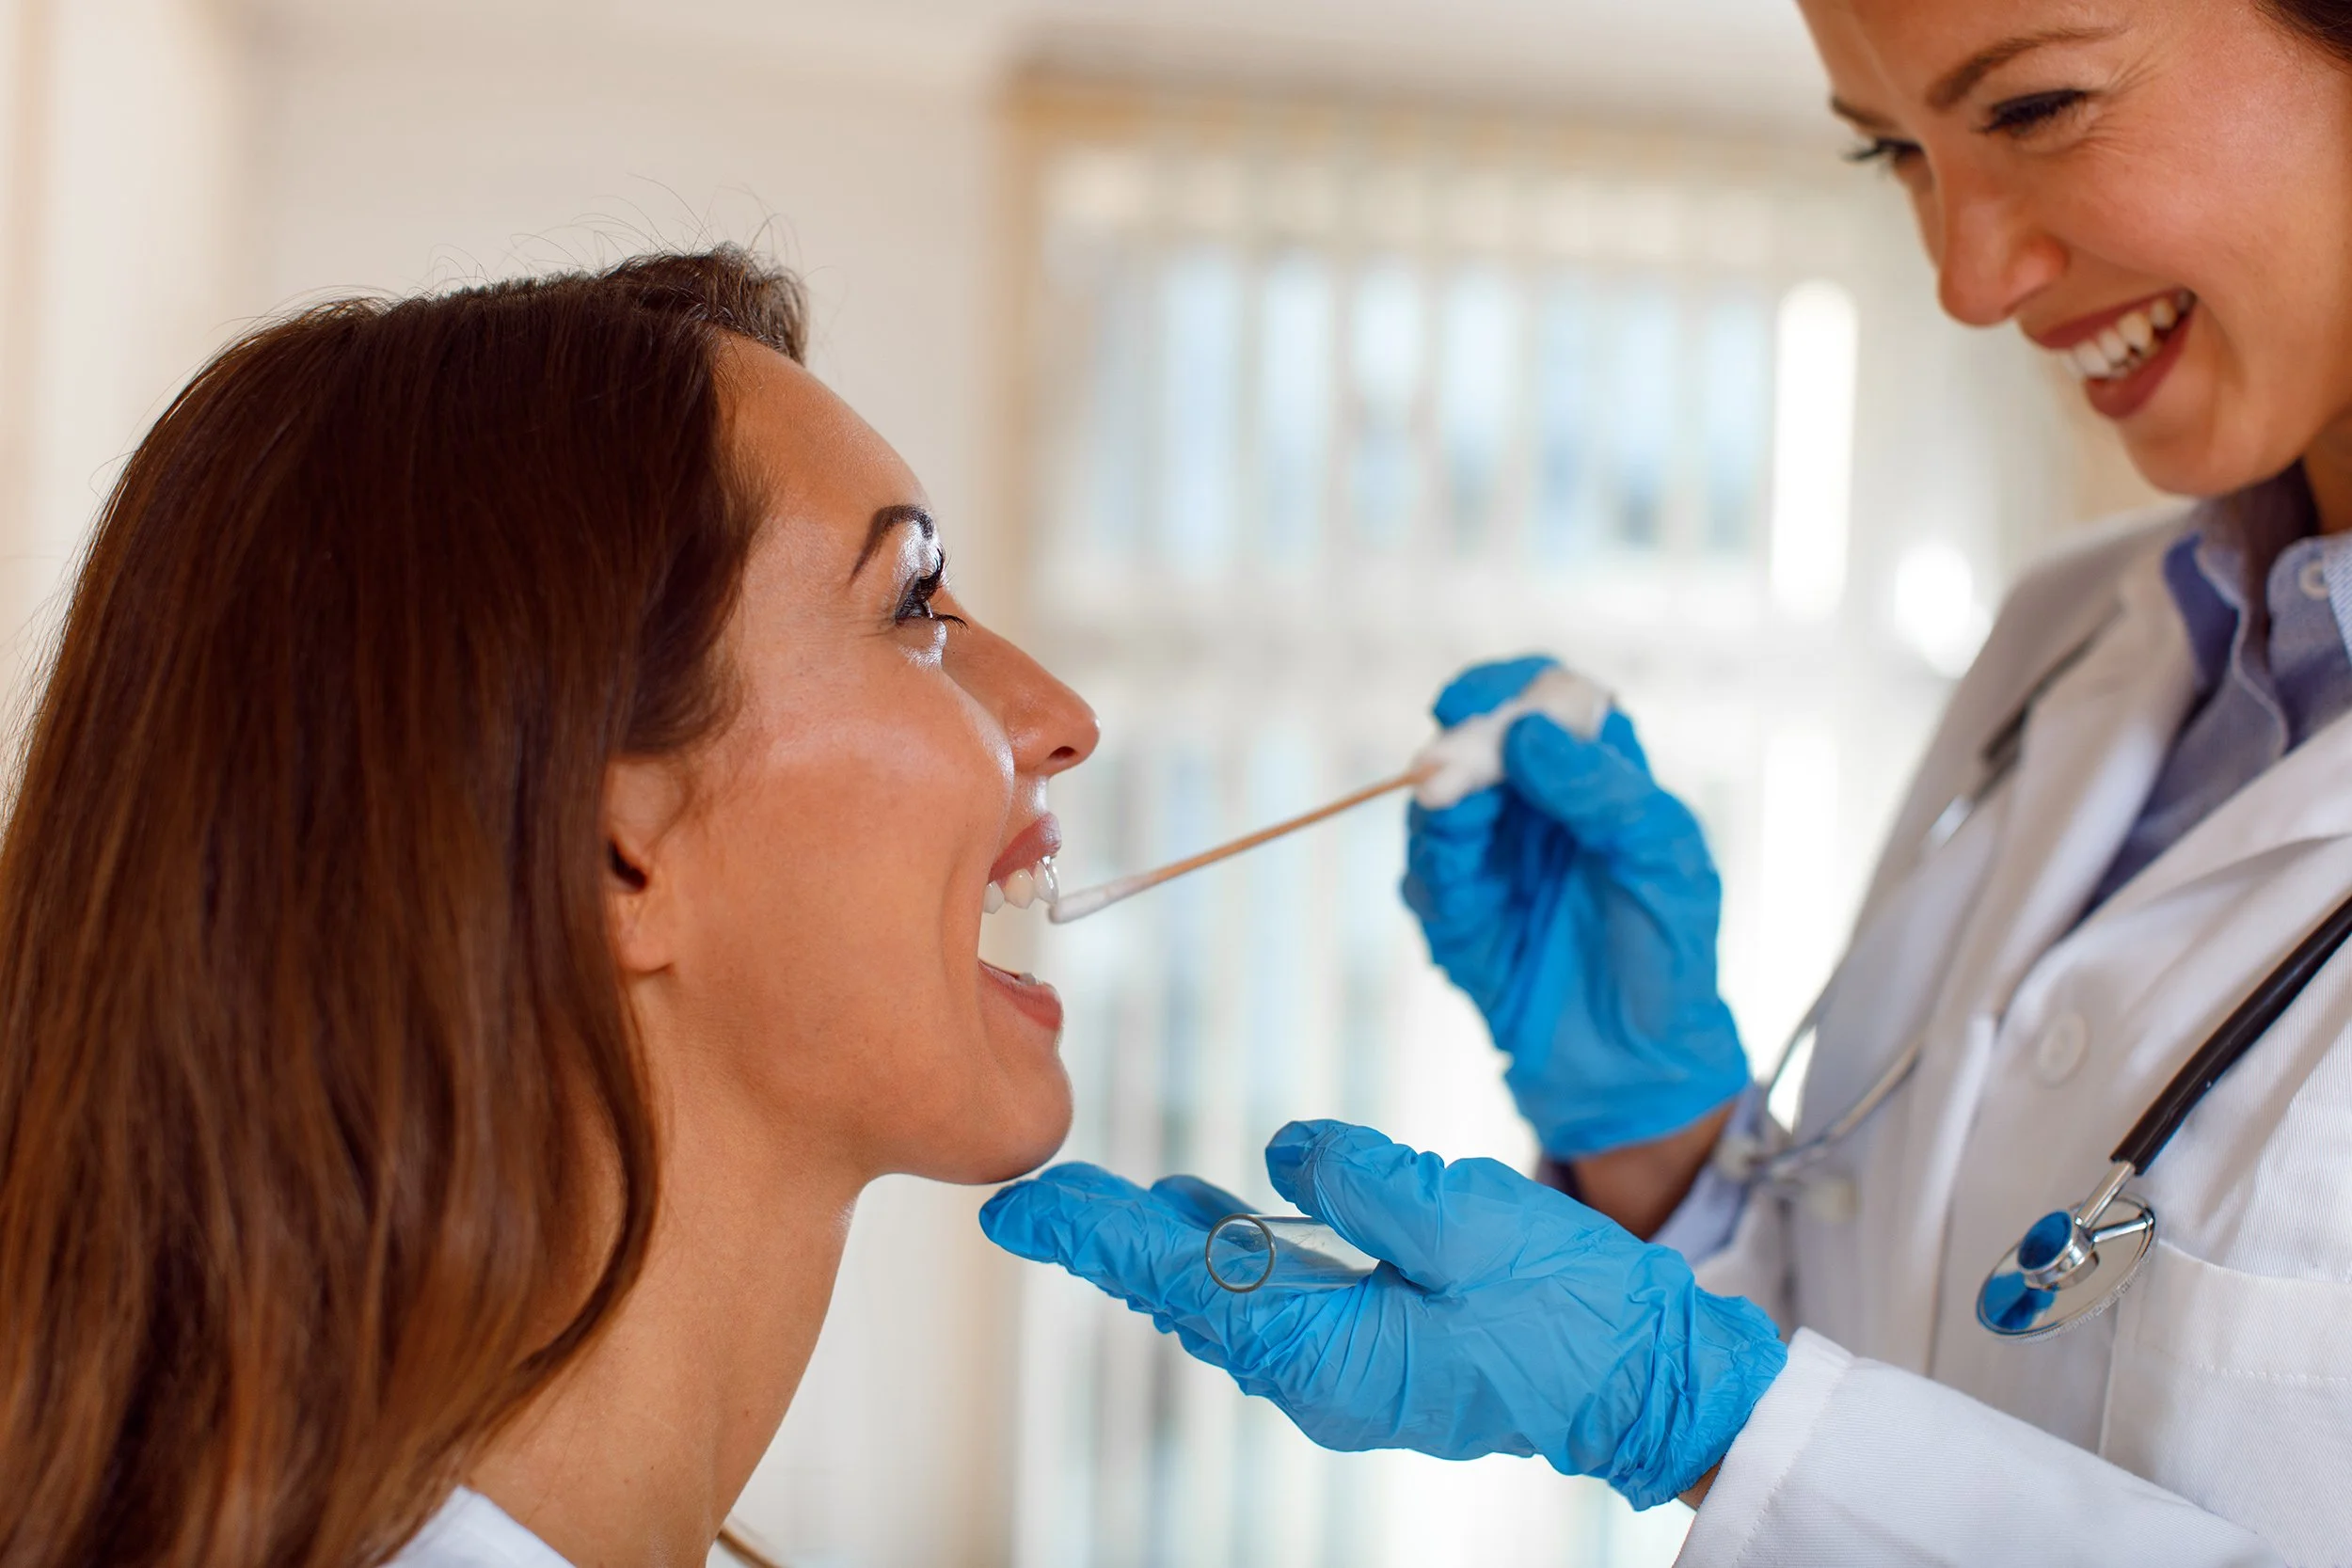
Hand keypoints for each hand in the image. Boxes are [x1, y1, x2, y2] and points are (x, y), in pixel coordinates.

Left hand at [980, 1120, 1786, 1509]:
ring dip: (1157, 1243)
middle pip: (1186, 1290)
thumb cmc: (1571, 1308)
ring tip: (1088, 1201)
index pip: (1183, 1280)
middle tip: (1026, 1199)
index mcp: (1331, 1349)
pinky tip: (1200, 1208)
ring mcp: (1345, 1366)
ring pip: (1225, 1292)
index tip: (1021, 1208)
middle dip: (1106, 1241)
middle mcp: (1319, 1371)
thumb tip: (1288, 1149)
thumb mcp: (1472, 1226)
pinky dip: (1225, 1247)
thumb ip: (1369, 1186)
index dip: (1097, 1238)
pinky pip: (1275, 1292)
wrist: (1646, 1379)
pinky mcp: (1374, 1346)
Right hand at [1403, 656, 1747, 1160]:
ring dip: (1443, 799)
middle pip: (1478, 735)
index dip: (1513, 689)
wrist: (1635, 1060)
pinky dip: (1435, 864)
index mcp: (1591, 768)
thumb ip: (1601, 789)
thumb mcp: (1661, 856)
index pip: (1543, 694)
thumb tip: (1528, 732)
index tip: (1495, 705)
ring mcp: (1486, 851)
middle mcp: (1531, 798)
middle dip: (1465, 745)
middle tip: (1450, 767)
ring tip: (1446, 804)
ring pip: (1440, 797)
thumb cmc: (1667, 947)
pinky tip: (1454, 880)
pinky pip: (1427, 872)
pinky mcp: (1453, 909)